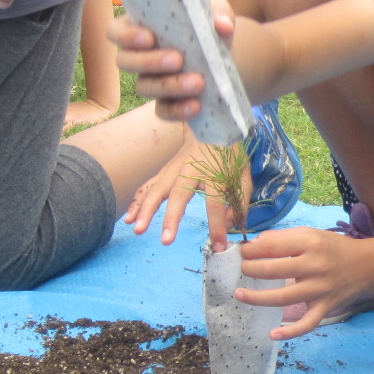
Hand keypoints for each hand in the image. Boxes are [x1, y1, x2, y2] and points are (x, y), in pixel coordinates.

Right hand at [108, 0, 237, 121]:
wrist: (225, 55)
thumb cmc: (208, 26)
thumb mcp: (215, 12)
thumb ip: (218, 13)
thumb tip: (222, 26)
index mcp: (139, 28)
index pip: (116, 32)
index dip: (126, 36)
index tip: (149, 37)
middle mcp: (139, 56)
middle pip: (125, 62)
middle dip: (149, 62)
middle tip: (177, 59)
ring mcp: (151, 81)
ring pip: (144, 88)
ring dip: (169, 86)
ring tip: (198, 83)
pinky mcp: (166, 102)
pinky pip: (163, 111)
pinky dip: (178, 110)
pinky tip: (196, 106)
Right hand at [125, 131, 250, 248]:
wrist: (212, 127)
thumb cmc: (229, 156)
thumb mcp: (244, 177)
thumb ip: (239, 201)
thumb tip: (230, 225)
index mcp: (215, 174)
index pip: (216, 203)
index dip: (217, 225)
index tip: (219, 246)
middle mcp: (192, 171)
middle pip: (179, 196)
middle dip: (172, 219)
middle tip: (166, 241)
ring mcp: (174, 169)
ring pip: (157, 189)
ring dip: (145, 210)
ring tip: (138, 229)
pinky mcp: (164, 170)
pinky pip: (148, 186)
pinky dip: (137, 201)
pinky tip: (129, 218)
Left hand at [229, 226, 373, 340]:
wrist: (368, 265)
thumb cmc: (335, 248)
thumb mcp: (312, 234)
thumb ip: (284, 237)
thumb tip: (256, 244)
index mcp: (310, 244)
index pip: (272, 247)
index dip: (251, 250)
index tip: (242, 252)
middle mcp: (315, 266)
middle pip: (273, 270)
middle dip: (250, 269)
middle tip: (242, 269)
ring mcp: (321, 289)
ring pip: (283, 298)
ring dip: (257, 297)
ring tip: (240, 294)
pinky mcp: (326, 307)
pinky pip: (307, 324)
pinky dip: (290, 332)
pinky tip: (272, 334)